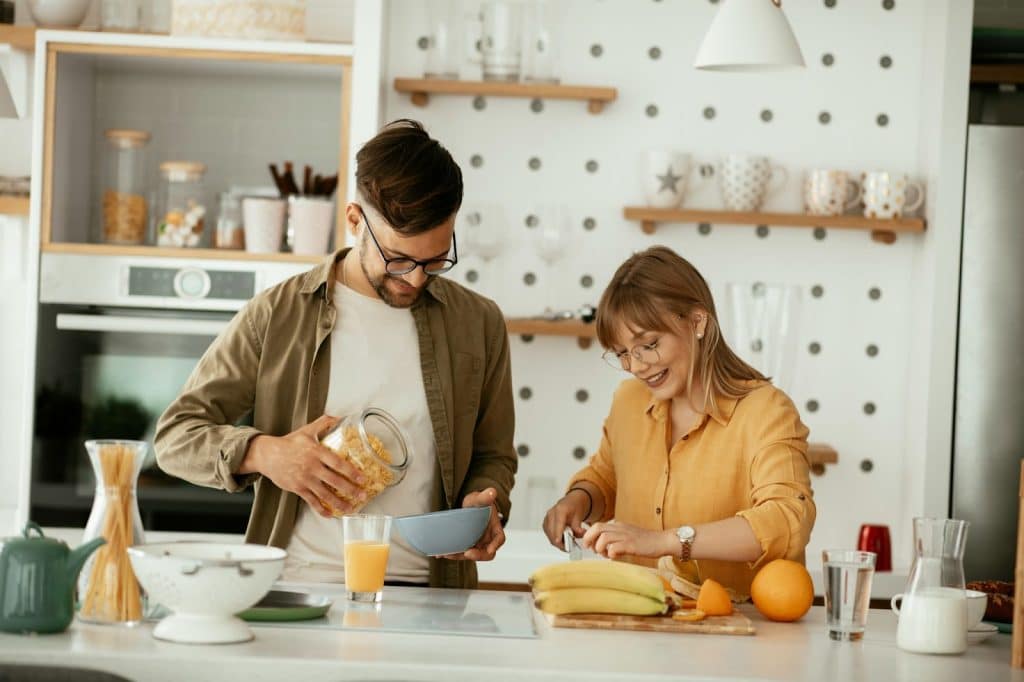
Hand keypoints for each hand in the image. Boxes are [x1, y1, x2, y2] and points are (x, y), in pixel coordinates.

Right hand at [242, 415, 367, 517]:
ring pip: (325, 494)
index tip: (363, 478)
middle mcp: (312, 466)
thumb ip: (324, 422)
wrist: (267, 454)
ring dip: (339, 503)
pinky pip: (312, 501)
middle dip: (351, 490)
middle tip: (363, 496)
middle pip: (335, 481)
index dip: (351, 472)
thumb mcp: (307, 430)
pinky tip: (330, 514)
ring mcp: (305, 479)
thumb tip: (340, 417)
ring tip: (351, 508)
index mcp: (317, 452)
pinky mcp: (297, 488)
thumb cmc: (289, 442)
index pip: (338, 463)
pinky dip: (321, 509)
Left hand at [440, 488, 504, 560]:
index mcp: (495, 529)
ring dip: (459, 556)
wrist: (470, 507)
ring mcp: (477, 545)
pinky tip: (440, 553)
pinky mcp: (467, 546)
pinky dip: (451, 553)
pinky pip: (460, 553)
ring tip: (446, 553)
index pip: (499, 539)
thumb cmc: (478, 503)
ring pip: (471, 555)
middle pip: (486, 552)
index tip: (490, 550)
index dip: (495, 545)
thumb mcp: (480, 499)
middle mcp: (487, 540)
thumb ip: (485, 496)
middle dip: (477, 555)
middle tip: (467, 553)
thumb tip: (492, 491)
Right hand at [542, 490, 588, 550]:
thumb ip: (578, 527)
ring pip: (550, 536)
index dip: (558, 535)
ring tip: (568, 543)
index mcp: (560, 510)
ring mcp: (547, 519)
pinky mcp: (545, 524)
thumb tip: (580, 534)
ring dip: (558, 542)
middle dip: (561, 543)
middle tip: (570, 548)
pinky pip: (549, 535)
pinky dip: (556, 539)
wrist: (571, 502)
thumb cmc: (575, 507)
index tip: (560, 543)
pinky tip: (563, 539)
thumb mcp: (579, 516)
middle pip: (552, 533)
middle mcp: (551, 514)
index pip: (558, 525)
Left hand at [580, 521, 675, 559]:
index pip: (597, 525)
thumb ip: (615, 539)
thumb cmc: (646, 541)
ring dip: (600, 548)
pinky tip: (614, 557)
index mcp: (618, 526)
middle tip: (591, 549)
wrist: (663, 540)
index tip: (589, 544)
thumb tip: (601, 547)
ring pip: (604, 537)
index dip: (589, 535)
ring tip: (604, 554)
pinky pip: (615, 547)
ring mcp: (626, 536)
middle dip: (589, 539)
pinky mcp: (632, 545)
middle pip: (597, 528)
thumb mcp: (627, 536)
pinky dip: (611, 553)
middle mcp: (620, 528)